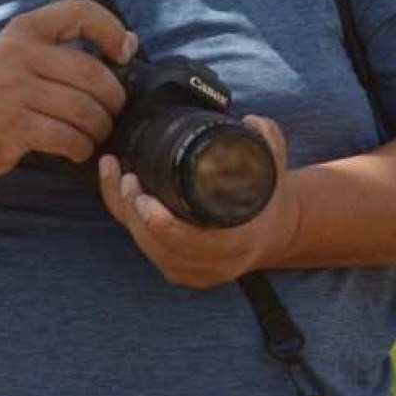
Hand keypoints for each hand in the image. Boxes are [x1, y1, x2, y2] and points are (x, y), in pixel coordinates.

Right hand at [0, 0, 134, 178]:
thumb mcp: (10, 55)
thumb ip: (55, 50)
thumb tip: (123, 48)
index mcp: (22, 30)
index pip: (80, 11)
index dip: (112, 30)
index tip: (124, 51)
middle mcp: (18, 54)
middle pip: (93, 73)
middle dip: (113, 99)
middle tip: (112, 112)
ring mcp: (15, 91)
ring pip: (85, 109)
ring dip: (99, 128)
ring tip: (93, 134)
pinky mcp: (15, 127)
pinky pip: (69, 138)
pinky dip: (80, 148)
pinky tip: (75, 149)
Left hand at [96, 115, 298, 289]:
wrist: (277, 232)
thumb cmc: (270, 199)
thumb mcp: (274, 169)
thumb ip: (268, 143)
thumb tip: (252, 123)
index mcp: (238, 243)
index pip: (192, 242)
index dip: (162, 223)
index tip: (144, 196)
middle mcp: (217, 264)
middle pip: (161, 247)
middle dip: (135, 214)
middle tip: (126, 178)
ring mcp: (198, 272)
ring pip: (151, 250)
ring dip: (128, 217)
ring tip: (118, 180)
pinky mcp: (183, 272)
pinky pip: (150, 252)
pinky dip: (131, 226)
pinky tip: (120, 198)